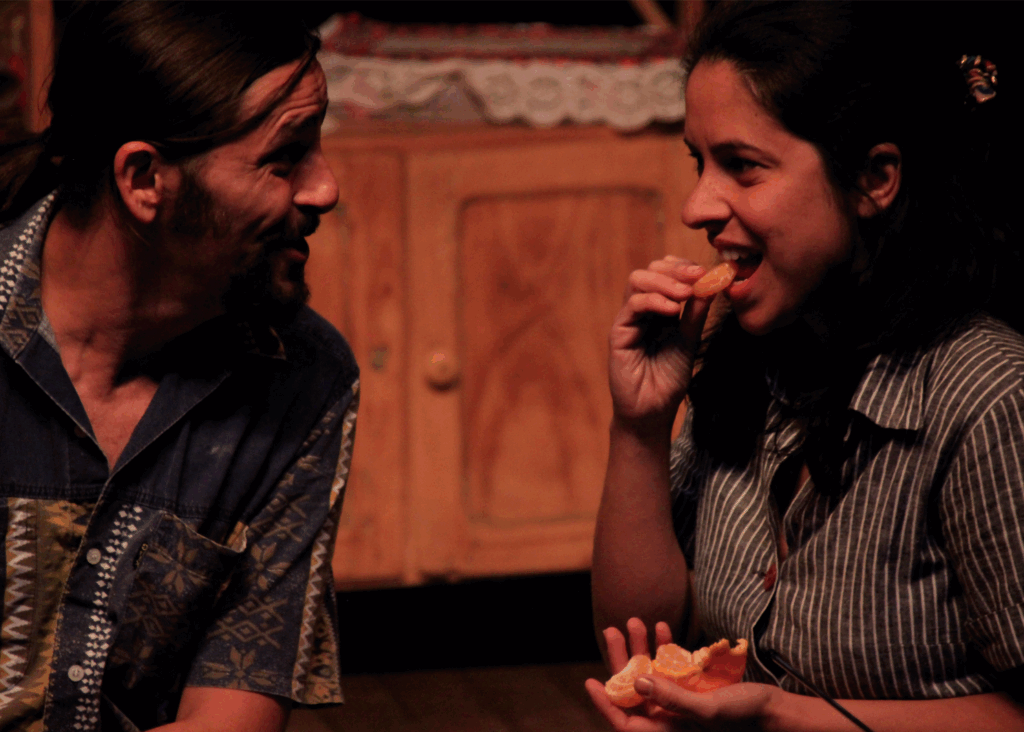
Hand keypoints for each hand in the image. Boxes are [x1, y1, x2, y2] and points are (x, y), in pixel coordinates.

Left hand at [586, 618, 780, 730]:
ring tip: (636, 621)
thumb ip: (673, 699)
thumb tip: (637, 684)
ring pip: (651, 676)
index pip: (626, 723)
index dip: (606, 705)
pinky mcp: (694, 691)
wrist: (780, 714)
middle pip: (635, 693)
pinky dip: (664, 649)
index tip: (590, 681)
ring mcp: (682, 705)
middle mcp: (671, 720)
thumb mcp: (708, 709)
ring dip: (642, 649)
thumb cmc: (748, 719)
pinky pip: (670, 669)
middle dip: (622, 661)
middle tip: (613, 630)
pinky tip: (662, 628)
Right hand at [608, 257, 713, 427]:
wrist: (653, 411)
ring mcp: (629, 319)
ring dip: (665, 281)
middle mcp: (642, 310)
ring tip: (686, 293)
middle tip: (698, 276)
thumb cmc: (668, 380)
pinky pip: (633, 305)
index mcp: (659, 310)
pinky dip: (654, 301)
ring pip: (638, 280)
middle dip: (676, 268)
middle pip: (651, 270)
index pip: (667, 273)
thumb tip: (711, 283)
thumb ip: (696, 314)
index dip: (685, 267)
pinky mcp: (619, 333)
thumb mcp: (689, 341)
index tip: (707, 272)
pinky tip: (673, 310)